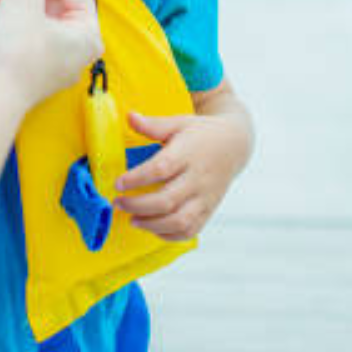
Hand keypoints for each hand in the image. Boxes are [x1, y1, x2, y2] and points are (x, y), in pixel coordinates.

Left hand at [113, 109, 246, 240]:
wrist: (234, 145)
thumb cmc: (200, 133)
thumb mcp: (178, 123)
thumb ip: (153, 125)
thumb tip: (129, 116)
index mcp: (188, 154)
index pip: (161, 169)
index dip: (137, 178)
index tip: (118, 183)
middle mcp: (198, 179)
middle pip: (167, 200)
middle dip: (138, 206)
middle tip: (118, 203)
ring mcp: (205, 198)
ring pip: (180, 221)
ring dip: (152, 224)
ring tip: (132, 219)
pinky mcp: (209, 210)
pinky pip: (191, 230)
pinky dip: (169, 235)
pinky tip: (152, 227)